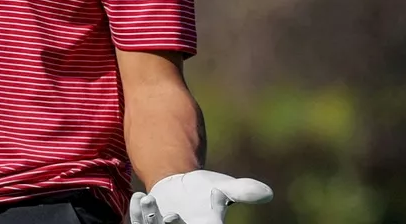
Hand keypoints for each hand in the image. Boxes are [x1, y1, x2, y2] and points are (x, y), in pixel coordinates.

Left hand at [129, 170, 271, 223]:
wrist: (180, 185)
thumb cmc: (206, 191)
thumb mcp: (225, 187)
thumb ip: (243, 191)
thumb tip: (267, 193)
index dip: (209, 221)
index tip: (211, 205)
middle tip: (173, 217)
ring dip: (152, 219)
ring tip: (151, 200)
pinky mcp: (147, 223)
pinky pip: (139, 223)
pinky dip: (138, 212)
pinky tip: (141, 195)